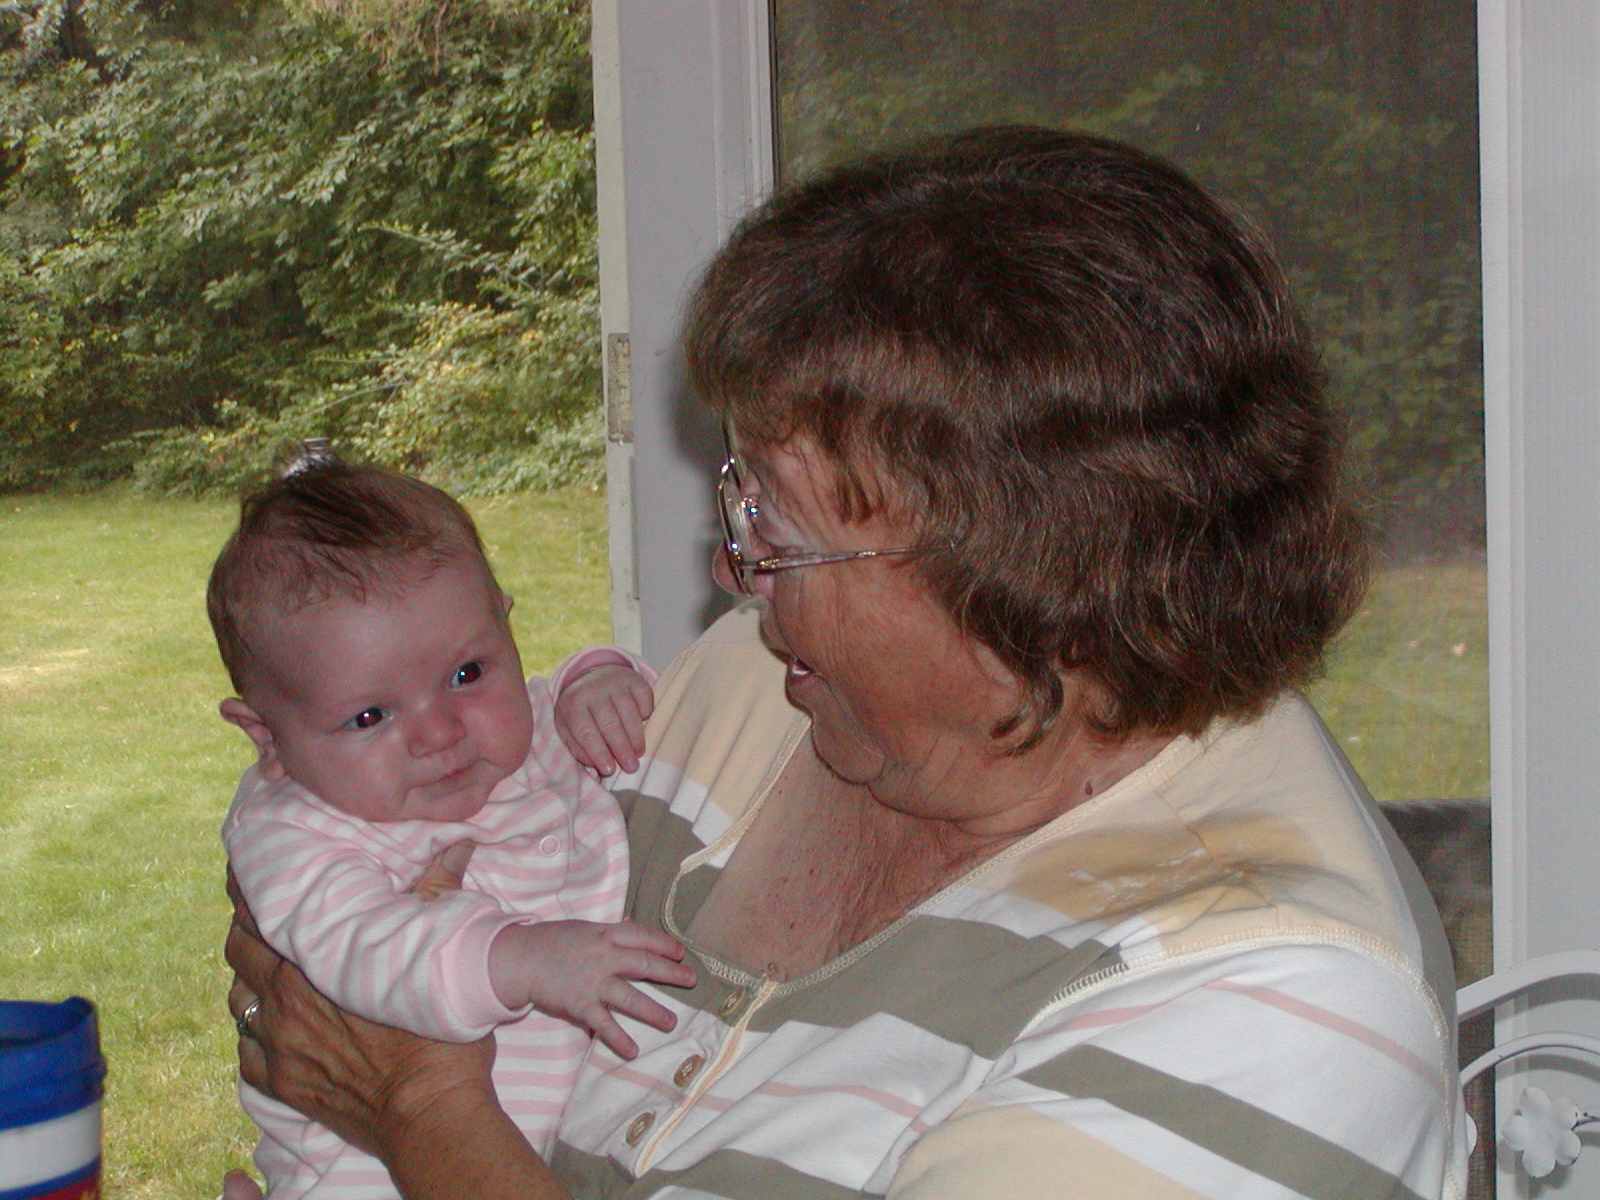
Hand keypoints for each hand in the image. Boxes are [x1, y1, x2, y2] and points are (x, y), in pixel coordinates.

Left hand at [226, 875, 497, 1157]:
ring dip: (247, 978)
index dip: (249, 886)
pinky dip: (253, 1032)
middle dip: (245, 926)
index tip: (246, 866)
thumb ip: (437, 893)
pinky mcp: (282, 1084)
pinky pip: (246, 1051)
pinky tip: (269, 1025)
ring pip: (239, 1000)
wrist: (428, 1114)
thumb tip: (457, 845)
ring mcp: (277, 1047)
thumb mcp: (440, 953)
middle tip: (259, 910)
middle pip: (240, 951)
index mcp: (313, 962)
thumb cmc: (439, 1034)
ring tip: (264, 966)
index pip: (261, 912)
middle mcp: (283, 1002)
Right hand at [491, 920, 695, 1059]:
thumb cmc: (552, 941)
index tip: (680, 952)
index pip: (642, 937)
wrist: (521, 959)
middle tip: (691, 980)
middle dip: (671, 973)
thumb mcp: (583, 928)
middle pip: (645, 965)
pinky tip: (633, 1050)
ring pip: (631, 998)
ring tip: (671, 1022)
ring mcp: (594, 983)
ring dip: (654, 1012)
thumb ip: (609, 932)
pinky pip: (605, 1025)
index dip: (664, 944)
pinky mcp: (581, 1006)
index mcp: (605, 935)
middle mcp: (604, 958)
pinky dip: (619, 1039)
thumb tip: (632, 925)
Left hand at [553, 664, 653, 775]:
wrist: (592, 675)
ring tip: (639, 753)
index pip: (586, 732)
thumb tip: (595, 765)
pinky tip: (642, 725)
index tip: (609, 770)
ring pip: (629, 714)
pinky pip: (644, 699)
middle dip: (622, 749)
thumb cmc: (581, 709)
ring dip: (636, 737)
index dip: (599, 753)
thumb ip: (578, 748)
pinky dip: (646, 714)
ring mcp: (615, 682)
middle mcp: (594, 690)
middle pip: (610, 724)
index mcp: (573, 704)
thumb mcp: (568, 726)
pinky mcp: (634, 678)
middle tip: (631, 767)